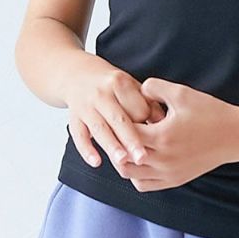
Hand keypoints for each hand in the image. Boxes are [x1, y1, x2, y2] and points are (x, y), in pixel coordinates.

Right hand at [64, 55, 166, 176]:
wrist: (77, 75)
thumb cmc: (112, 85)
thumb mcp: (130, 86)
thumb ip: (148, 103)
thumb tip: (164, 123)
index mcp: (119, 82)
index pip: (136, 107)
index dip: (146, 121)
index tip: (155, 132)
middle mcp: (101, 93)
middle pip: (119, 119)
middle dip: (131, 139)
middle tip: (143, 157)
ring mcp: (85, 106)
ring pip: (100, 129)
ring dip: (112, 146)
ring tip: (123, 162)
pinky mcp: (74, 118)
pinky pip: (79, 136)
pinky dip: (87, 150)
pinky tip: (96, 162)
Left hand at [114, 77, 238, 191]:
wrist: (235, 136)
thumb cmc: (210, 112)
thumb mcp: (181, 93)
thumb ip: (155, 87)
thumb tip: (138, 89)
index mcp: (161, 137)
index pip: (124, 133)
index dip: (119, 122)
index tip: (120, 112)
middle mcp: (161, 159)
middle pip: (122, 158)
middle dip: (118, 143)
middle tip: (120, 130)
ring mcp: (168, 173)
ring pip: (130, 175)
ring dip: (125, 160)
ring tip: (129, 144)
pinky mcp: (174, 180)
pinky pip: (144, 185)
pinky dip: (137, 174)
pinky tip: (142, 157)